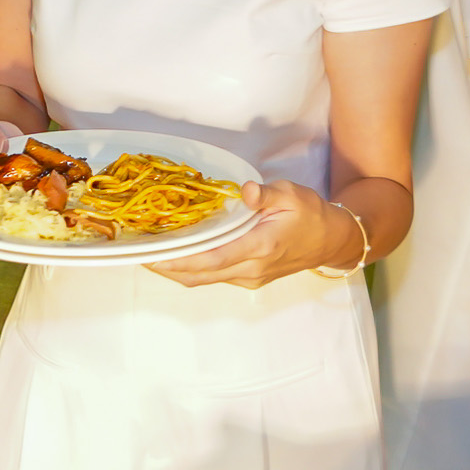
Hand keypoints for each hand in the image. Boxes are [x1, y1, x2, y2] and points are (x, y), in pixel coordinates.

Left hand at [152, 180, 359, 288]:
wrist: (332, 241)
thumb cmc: (312, 215)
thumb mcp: (292, 195)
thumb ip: (265, 194)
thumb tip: (244, 190)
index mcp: (260, 247)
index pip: (212, 258)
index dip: (179, 259)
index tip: (153, 254)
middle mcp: (251, 268)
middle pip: (200, 275)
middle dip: (167, 268)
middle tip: (138, 254)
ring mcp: (249, 277)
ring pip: (204, 280)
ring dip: (176, 270)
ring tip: (150, 254)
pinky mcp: (248, 278)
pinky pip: (213, 276)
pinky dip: (191, 268)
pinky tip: (178, 254)